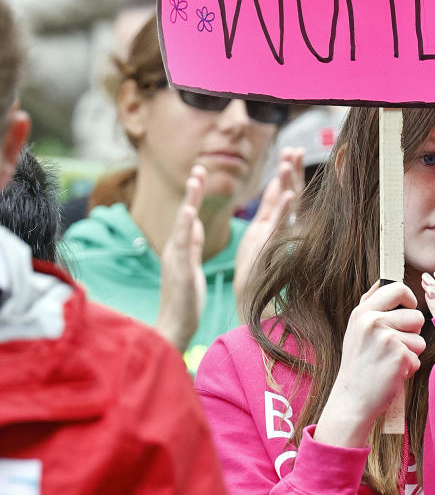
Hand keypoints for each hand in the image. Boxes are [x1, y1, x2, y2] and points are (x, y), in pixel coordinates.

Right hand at [155, 164, 205, 352]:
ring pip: (182, 224)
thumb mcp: (191, 266)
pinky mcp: (178, 271)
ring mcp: (174, 259)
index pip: (189, 216)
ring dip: (189, 201)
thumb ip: (191, 244)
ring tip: (195, 180)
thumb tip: (194, 223)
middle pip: (184, 213)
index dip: (194, 195)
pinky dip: (184, 228)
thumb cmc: (184, 300)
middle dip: (192, 190)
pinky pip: (182, 245)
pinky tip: (190, 213)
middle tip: (199, 167)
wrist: (174, 327)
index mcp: (181, 248)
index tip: (200, 174)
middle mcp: (175, 249)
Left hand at [234, 146, 305, 305]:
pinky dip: (284, 210)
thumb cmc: (256, 264)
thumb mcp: (262, 228)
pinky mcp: (272, 247)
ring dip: (288, 184)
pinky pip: (280, 225)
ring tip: (288, 163)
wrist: (250, 293)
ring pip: (287, 206)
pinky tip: (287, 195)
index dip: (290, 172)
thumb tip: (277, 182)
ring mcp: (280, 236)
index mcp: (280, 222)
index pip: (288, 191)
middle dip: (292, 172)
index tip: (291, 151)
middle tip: (294, 151)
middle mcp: (284, 227)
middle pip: (291, 193)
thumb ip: (271, 205)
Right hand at [315, 282, 425, 446]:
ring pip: (420, 338)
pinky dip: (409, 367)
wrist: (352, 399)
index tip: (407, 311)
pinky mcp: (399, 356)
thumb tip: (385, 281)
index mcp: (363, 312)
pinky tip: (392, 372)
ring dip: (411, 352)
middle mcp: (373, 321)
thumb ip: (371, 305)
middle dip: (412, 332)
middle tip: (395, 345)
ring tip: (390, 360)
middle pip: (416, 315)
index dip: (409, 299)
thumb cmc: (358, 364)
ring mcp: (386, 338)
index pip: (398, 288)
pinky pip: (418, 356)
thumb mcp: (356, 329)